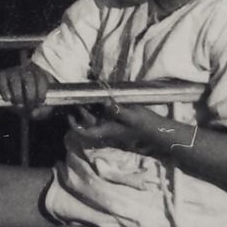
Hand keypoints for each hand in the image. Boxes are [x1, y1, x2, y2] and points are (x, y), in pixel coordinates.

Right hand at [0, 62, 56, 118]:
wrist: (11, 99)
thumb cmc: (28, 102)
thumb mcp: (37, 107)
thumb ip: (40, 111)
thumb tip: (34, 113)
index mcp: (37, 75)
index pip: (41, 78)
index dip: (41, 90)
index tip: (40, 101)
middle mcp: (24, 71)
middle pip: (28, 78)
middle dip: (30, 95)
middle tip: (29, 106)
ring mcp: (11, 72)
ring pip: (15, 79)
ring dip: (17, 93)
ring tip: (18, 103)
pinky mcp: (0, 76)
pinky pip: (1, 80)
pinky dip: (4, 90)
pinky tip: (7, 98)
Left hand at [65, 102, 182, 156]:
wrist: (156, 131)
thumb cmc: (144, 125)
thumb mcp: (131, 116)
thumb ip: (118, 110)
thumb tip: (105, 103)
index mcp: (107, 130)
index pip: (85, 132)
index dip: (75, 125)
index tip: (70, 115)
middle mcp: (107, 129)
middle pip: (88, 122)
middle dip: (81, 111)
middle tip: (78, 98)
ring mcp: (112, 125)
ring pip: (95, 118)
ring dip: (90, 108)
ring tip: (87, 95)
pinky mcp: (118, 121)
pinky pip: (104, 114)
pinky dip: (99, 106)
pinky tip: (101, 97)